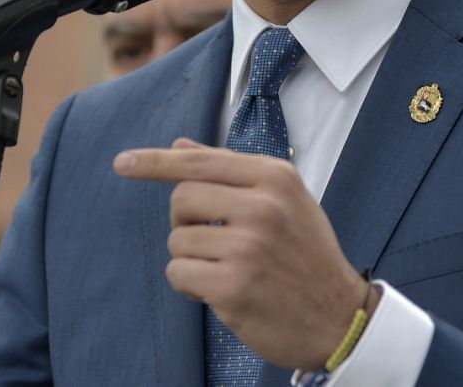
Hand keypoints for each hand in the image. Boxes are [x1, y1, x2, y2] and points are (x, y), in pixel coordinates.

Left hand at [115, 138, 368, 370]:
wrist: (339, 317)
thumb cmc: (306, 256)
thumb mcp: (284, 201)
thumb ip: (231, 173)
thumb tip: (179, 146)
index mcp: (276, 177)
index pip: (202, 162)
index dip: (156, 162)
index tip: (123, 163)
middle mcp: (264, 206)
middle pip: (182, 199)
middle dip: (185, 222)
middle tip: (212, 240)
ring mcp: (249, 247)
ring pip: (177, 241)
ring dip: (191, 259)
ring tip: (226, 269)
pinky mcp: (234, 286)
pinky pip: (179, 274)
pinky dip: (191, 286)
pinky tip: (221, 291)